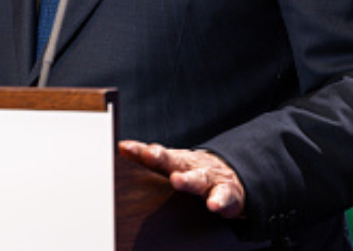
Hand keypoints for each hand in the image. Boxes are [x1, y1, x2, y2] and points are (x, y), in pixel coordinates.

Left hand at [118, 139, 245, 217]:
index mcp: (175, 161)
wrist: (231, 175)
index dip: (140, 151)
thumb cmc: (193, 170)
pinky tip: (213, 205)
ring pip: (198, 178)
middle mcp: (191, 167)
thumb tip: (121, 147)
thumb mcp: (172, 163)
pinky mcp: (226, 192)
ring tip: (177, 180)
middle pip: (175, 161)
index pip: (155, 154)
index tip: (125, 148)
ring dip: (187, 179)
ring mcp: (209, 179)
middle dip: (161, 158)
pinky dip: (219, 200)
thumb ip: (148, 158)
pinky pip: (223, 195)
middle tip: (150, 155)